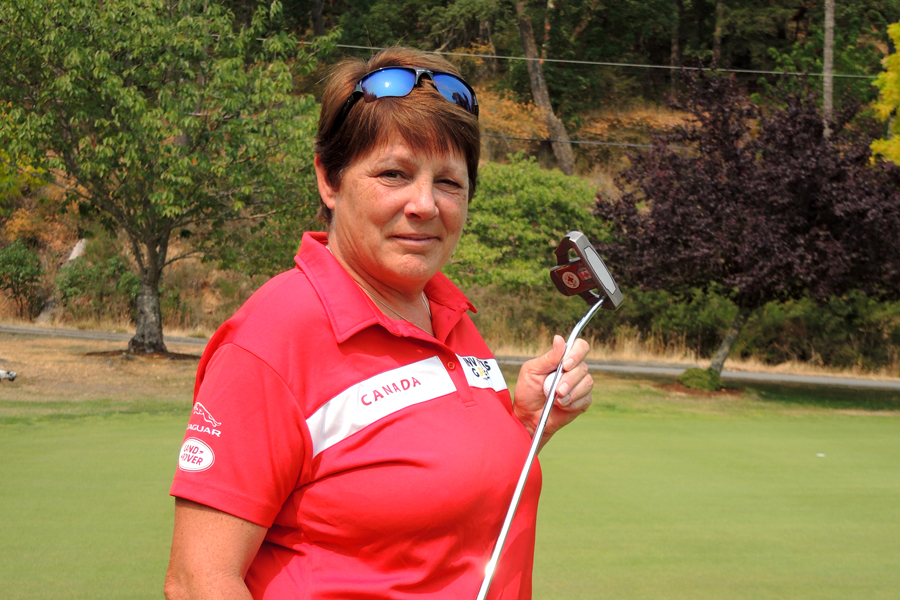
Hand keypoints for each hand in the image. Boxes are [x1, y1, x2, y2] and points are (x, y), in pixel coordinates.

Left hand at [513, 335, 592, 450]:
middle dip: (569, 380)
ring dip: (570, 393)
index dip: (576, 353)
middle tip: (556, 390)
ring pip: (587, 382)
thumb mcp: (532, 371)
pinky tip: (562, 406)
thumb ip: (548, 357)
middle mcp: (574, 370)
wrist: (527, 416)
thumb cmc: (527, 391)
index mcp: (562, 359)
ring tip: (556, 399)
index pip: (580, 347)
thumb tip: (559, 338)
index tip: (565, 365)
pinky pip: (586, 398)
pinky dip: (572, 403)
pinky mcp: (583, 401)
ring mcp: (580, 386)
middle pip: (583, 367)